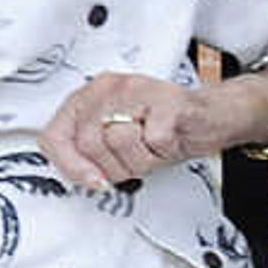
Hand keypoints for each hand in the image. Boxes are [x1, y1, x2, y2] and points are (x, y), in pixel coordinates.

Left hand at [42, 70, 231, 193]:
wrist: (212, 117)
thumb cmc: (166, 128)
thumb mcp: (119, 142)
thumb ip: (91, 153)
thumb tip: (77, 174)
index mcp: (91, 96)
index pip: (55, 134)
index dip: (69, 164)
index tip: (89, 179)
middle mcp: (111, 88)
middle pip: (88, 142)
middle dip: (112, 166)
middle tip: (133, 162)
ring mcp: (138, 91)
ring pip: (119, 141)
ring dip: (140, 160)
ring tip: (152, 150)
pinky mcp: (167, 102)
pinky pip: (154, 141)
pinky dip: (165, 152)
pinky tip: (169, 142)